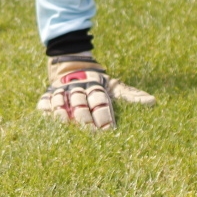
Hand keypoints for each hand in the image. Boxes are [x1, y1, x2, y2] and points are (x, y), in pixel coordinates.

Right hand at [36, 52, 155, 130]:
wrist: (70, 62)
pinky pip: (44, 104)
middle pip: (80, 102)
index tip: (109, 130)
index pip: (99, 99)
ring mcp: (60, 90)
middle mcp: (77, 86)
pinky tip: (48, 123)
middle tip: (90, 133)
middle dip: (84, 118)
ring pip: (61, 102)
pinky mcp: (46, 95)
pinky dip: (46, 113)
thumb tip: (153, 102)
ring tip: (68, 128)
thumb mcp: (114, 86)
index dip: (103, 114)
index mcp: (95, 84)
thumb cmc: (97, 83)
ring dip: (64, 115)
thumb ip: (131, 96)